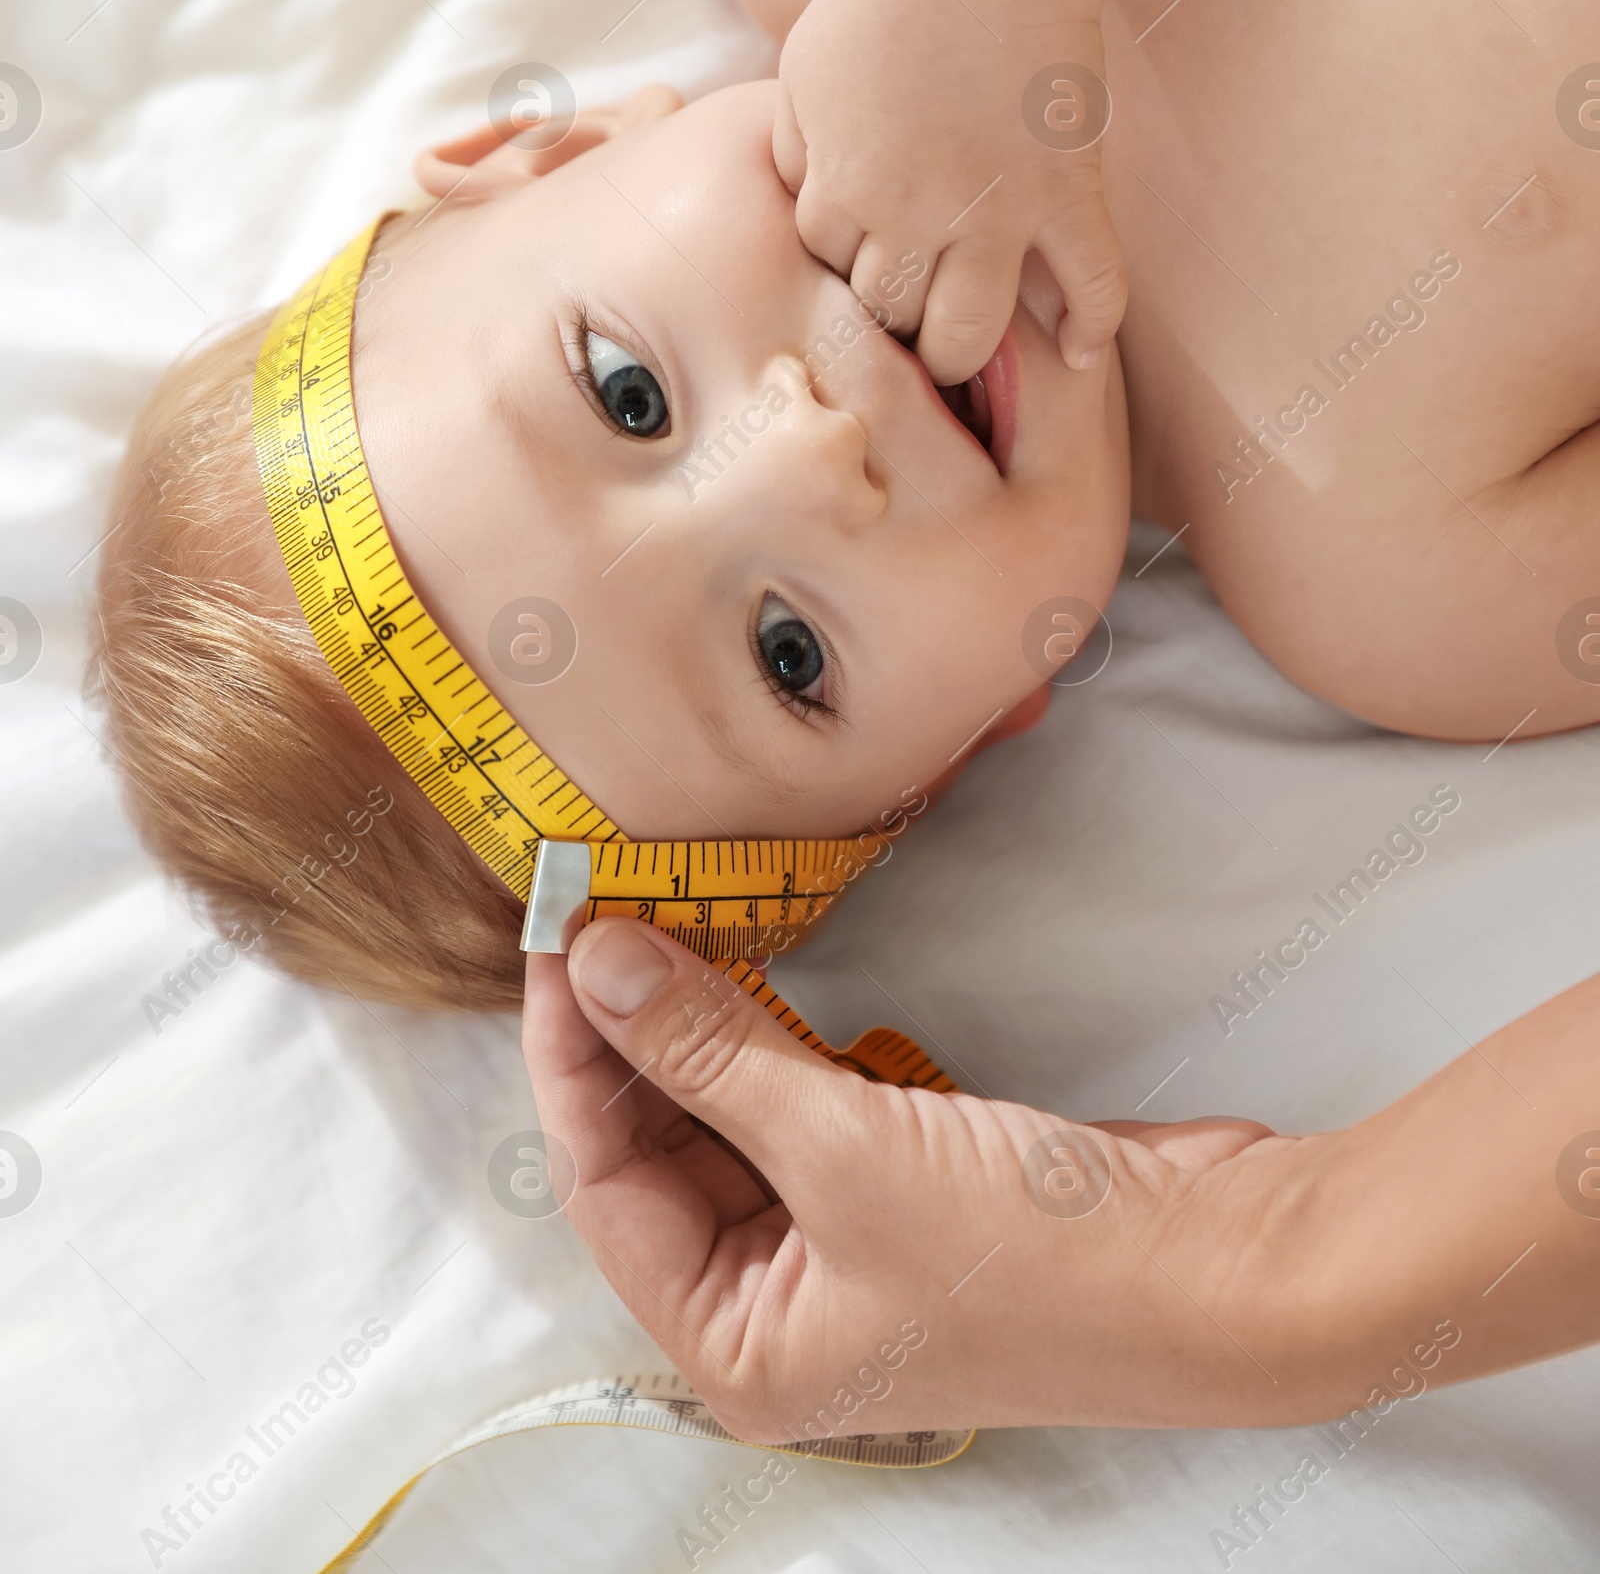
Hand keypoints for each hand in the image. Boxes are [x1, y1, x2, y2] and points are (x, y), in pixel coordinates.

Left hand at [522, 919, 1297, 1440]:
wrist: (1222, 1267)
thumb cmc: (1036, 1254)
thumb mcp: (848, 1149)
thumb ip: (711, 1051)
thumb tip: (598, 963)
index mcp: (739, 1349)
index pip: (604, 1187)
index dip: (572, 1056)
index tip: (559, 938)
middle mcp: (777, 1311)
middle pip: (657, 1152)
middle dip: (628, 1033)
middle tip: (602, 909)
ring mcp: (842, 1248)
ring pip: (726, 1120)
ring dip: (697, 1024)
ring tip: (657, 914)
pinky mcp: (898, 1186)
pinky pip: (798, 1103)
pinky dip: (770, 1038)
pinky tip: (743, 966)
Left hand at [773, 0, 1124, 383]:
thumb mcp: (802, 73)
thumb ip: (798, 149)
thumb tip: (807, 204)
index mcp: (842, 190)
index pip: (828, 269)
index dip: (843, 265)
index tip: (861, 260)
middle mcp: (913, 219)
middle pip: (891, 314)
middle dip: (892, 323)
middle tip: (908, 322)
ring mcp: (997, 214)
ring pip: (970, 330)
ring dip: (963, 353)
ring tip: (967, 359)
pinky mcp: (1067, 195)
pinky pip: (1092, 283)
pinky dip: (1092, 325)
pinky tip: (1080, 355)